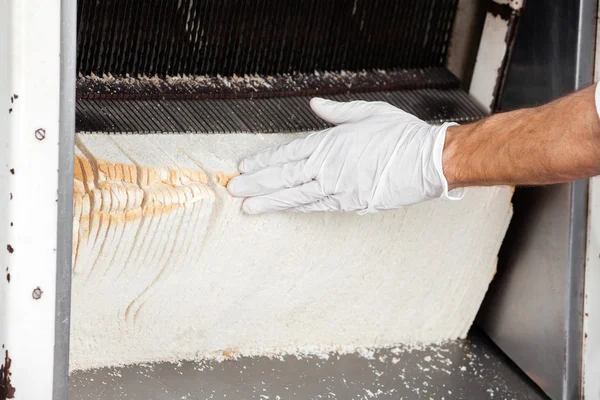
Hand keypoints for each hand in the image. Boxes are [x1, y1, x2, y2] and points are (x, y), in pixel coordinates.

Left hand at [227, 98, 462, 213]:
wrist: (427, 161)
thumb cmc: (401, 135)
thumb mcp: (367, 113)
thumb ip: (337, 113)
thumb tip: (316, 105)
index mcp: (330, 143)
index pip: (288, 153)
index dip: (265, 161)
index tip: (247, 167)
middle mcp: (328, 168)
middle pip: (285, 177)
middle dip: (257, 184)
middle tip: (235, 190)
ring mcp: (337, 188)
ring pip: (296, 197)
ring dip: (271, 202)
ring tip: (249, 208)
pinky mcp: (349, 203)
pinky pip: (317, 207)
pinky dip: (298, 209)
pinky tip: (283, 211)